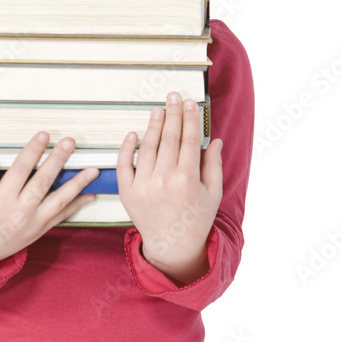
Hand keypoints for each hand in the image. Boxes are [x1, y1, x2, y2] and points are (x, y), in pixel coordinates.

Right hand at [0, 132, 99, 272]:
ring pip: (59, 199)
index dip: (33, 151)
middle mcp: (21, 210)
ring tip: (92, 170)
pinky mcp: (41, 229)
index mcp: (3, 199)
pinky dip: (77, 205)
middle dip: (58, 160)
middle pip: (44, 180)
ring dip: (77, 183)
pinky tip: (89, 195)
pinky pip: (62, 216)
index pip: (21, 169)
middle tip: (70, 143)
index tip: (43, 136)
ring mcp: (34, 221)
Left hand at [116, 92, 222, 284]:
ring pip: (148, 147)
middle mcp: (165, 181)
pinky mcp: (128, 192)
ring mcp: (144, 186)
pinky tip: (133, 133)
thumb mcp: (213, 194)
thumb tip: (216, 140)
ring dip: (153, 126)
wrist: (172, 245)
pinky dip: (127, 148)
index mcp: (188, 180)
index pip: (190, 141)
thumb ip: (214, 166)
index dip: (190, 119)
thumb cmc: (196, 219)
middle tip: (173, 97)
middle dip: (172, 115)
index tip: (189, 104)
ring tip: (157, 110)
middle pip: (169, 139)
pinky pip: (125, 164)